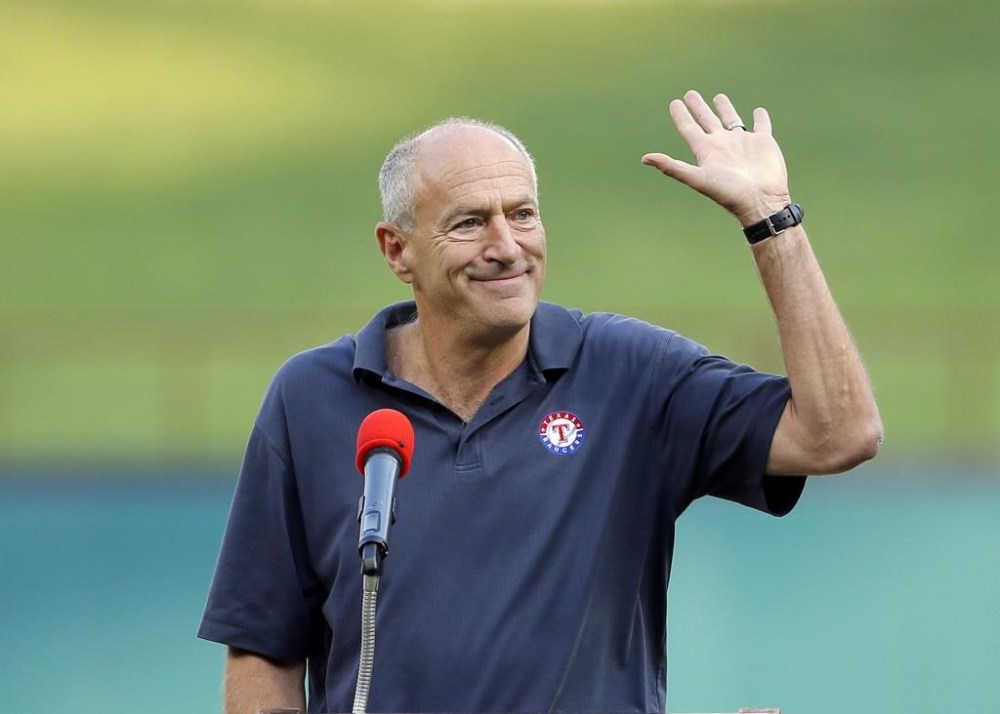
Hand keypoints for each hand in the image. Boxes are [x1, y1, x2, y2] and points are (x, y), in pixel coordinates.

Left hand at [642, 90, 791, 226]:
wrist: (760, 200)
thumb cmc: (728, 192)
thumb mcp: (697, 177)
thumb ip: (672, 166)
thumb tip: (644, 158)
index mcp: (706, 150)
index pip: (689, 128)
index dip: (680, 116)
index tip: (674, 103)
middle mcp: (722, 145)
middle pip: (706, 120)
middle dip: (698, 107)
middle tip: (690, 93)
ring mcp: (743, 143)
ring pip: (731, 120)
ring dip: (724, 109)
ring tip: (718, 97)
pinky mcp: (763, 142)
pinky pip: (761, 125)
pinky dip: (760, 118)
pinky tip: (758, 111)